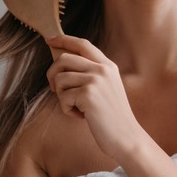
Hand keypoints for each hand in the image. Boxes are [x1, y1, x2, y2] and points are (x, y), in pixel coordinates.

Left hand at [45, 35, 145, 161]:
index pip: (82, 44)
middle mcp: (102, 69)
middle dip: (52, 73)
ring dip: (61, 96)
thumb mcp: (106, 88)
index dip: (64, 40)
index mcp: (107, 65)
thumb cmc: (112, 117)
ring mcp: (96, 80)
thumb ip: (90, 73)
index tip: (50, 40)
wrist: (126, 137)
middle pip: (64, 58)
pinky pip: (62, 97)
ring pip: (60, 79)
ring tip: (75, 107)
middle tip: (53, 89)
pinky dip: (66, 109)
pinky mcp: (88, 94)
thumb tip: (62, 63)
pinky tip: (81, 116)